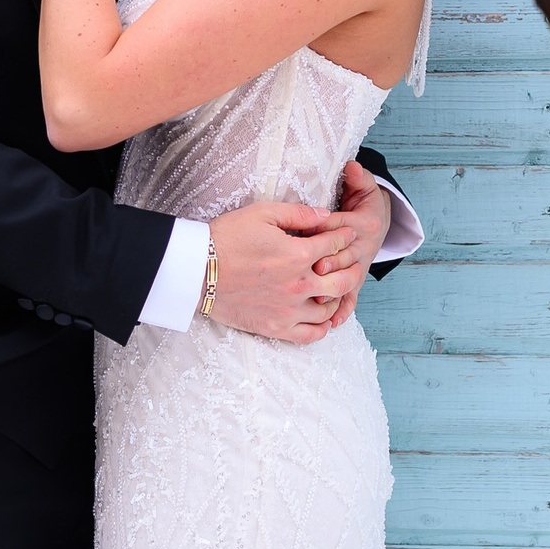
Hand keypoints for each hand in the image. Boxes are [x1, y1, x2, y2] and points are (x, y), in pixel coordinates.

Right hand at [205, 200, 381, 343]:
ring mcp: (288, 310)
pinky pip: (311, 335)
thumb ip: (298, 213)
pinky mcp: (275, 328)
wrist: (196, 270)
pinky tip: (322, 317)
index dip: (345, 236)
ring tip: (336, 289)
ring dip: (339, 298)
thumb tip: (325, 215)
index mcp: (298, 254)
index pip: (336, 245)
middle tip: (353, 262)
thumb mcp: (262, 213)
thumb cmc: (226, 237)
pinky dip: (323, 327)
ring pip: (330, 309)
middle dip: (352, 268)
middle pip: (343, 281)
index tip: (348, 234)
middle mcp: (299, 285)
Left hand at [315, 162, 392, 329]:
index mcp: (363, 223)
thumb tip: (352, 166)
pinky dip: (343, 310)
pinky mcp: (354, 282)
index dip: (326, 227)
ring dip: (333, 289)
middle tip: (313, 267)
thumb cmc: (363, 203)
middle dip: (329, 261)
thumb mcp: (363, 187)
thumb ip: (357, 177)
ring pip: (346, 281)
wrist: (378, 223)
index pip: (340, 225)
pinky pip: (350, 298)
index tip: (311, 230)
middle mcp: (363, 248)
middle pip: (343, 256)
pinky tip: (332, 321)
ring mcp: (358, 267)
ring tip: (318, 299)